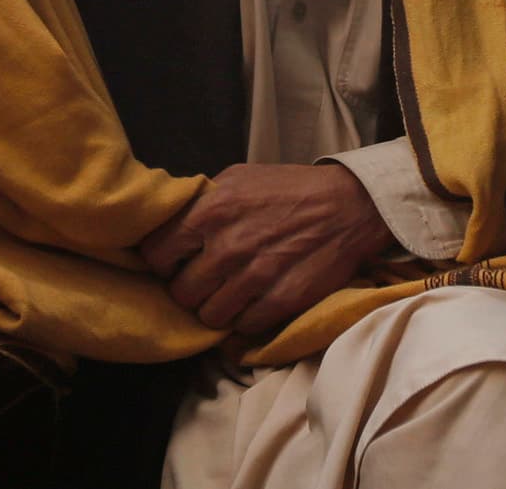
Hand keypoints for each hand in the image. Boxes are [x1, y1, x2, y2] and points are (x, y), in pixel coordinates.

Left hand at [139, 163, 391, 339]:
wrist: (349, 205)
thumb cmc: (289, 189)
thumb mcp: (239, 178)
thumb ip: (201, 204)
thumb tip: (168, 227)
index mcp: (211, 209)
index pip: (155, 253)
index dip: (162, 261)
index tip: (176, 262)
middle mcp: (228, 245)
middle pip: (181, 292)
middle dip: (189, 289)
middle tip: (205, 282)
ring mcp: (255, 276)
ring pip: (209, 316)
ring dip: (216, 308)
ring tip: (230, 294)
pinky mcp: (281, 300)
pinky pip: (242, 327)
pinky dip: (245, 320)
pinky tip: (254, 301)